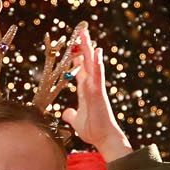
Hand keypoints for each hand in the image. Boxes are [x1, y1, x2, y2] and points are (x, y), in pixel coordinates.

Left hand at [60, 23, 130, 159]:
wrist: (103, 138)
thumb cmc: (93, 130)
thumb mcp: (76, 121)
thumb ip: (71, 115)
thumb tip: (66, 113)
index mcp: (85, 90)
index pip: (80, 70)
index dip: (76, 57)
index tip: (73, 45)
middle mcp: (91, 86)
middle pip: (87, 62)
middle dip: (83, 47)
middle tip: (81, 31)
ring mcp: (96, 88)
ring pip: (92, 65)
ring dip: (89, 50)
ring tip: (87, 35)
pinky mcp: (99, 93)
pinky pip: (98, 76)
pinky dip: (97, 64)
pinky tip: (97, 53)